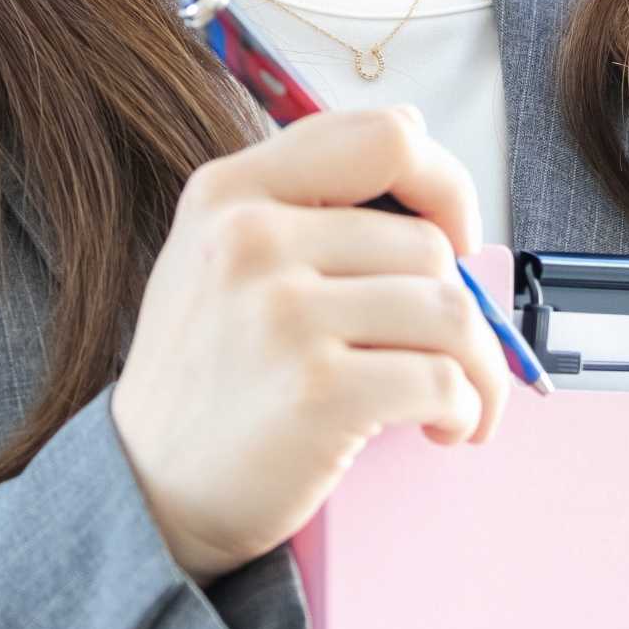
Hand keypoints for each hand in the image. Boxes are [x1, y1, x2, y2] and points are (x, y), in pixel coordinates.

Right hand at [111, 105, 514, 584]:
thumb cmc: (206, 374)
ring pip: (452, 312)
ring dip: (479, 367)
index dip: (445, 184)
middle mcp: (250, 240)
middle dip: (463, 309)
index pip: (384, 137)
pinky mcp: (318, 391)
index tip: (456, 238)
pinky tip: (442, 428)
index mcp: (230, 191)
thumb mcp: (217, 255)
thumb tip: (421, 149)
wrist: (149, 491)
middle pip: (429, 245)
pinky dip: (465, 410)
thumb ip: (300, 198)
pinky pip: (444, 380)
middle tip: (448, 357)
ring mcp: (282, 315)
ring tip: (456, 400)